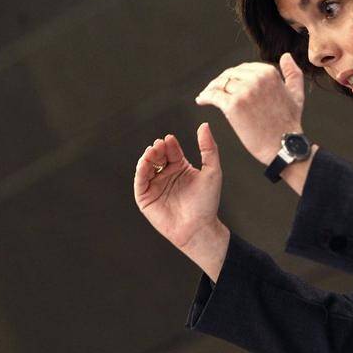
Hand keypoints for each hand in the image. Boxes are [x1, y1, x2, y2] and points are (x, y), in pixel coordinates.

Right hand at [133, 123, 221, 249]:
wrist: (199, 227)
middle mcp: (166, 175)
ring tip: (153, 151)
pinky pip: (140, 182)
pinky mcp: (146, 198)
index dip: (169, 144)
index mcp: (180, 168)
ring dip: (147, 157)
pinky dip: (140, 171)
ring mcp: (155, 186)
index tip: (170, 139)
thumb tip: (204, 124)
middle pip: (157, 156)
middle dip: (157, 149)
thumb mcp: (212, 171)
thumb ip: (209, 148)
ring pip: (146, 167)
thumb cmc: (208, 202)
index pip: (171, 151)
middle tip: (160, 145)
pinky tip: (145, 162)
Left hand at [195, 52, 304, 164]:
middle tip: (213, 89)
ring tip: (206, 95)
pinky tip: (201, 100)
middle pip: (230, 74)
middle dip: (221, 81)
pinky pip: (213, 96)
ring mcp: (244, 91)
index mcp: (269, 73)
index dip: (233, 76)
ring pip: (220, 84)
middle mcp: (256, 79)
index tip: (227, 82)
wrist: (283, 145)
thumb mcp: (296, 94)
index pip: (243, 68)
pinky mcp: (233, 106)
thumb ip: (292, 73)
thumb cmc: (289, 123)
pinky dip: (205, 97)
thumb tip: (287, 57)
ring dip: (211, 88)